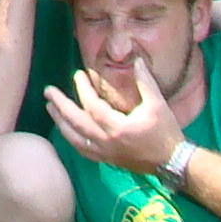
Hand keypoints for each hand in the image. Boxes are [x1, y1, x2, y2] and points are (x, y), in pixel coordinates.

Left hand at [42, 66, 182, 174]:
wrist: (172, 161)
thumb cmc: (165, 132)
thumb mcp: (157, 104)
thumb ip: (145, 81)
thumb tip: (136, 60)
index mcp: (117, 128)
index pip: (92, 106)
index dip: (82, 89)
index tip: (78, 74)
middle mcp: (106, 142)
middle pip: (76, 123)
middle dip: (60, 106)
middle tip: (48, 91)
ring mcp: (105, 153)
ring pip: (75, 139)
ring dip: (61, 123)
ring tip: (50, 109)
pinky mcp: (107, 160)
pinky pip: (83, 151)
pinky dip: (72, 139)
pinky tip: (66, 131)